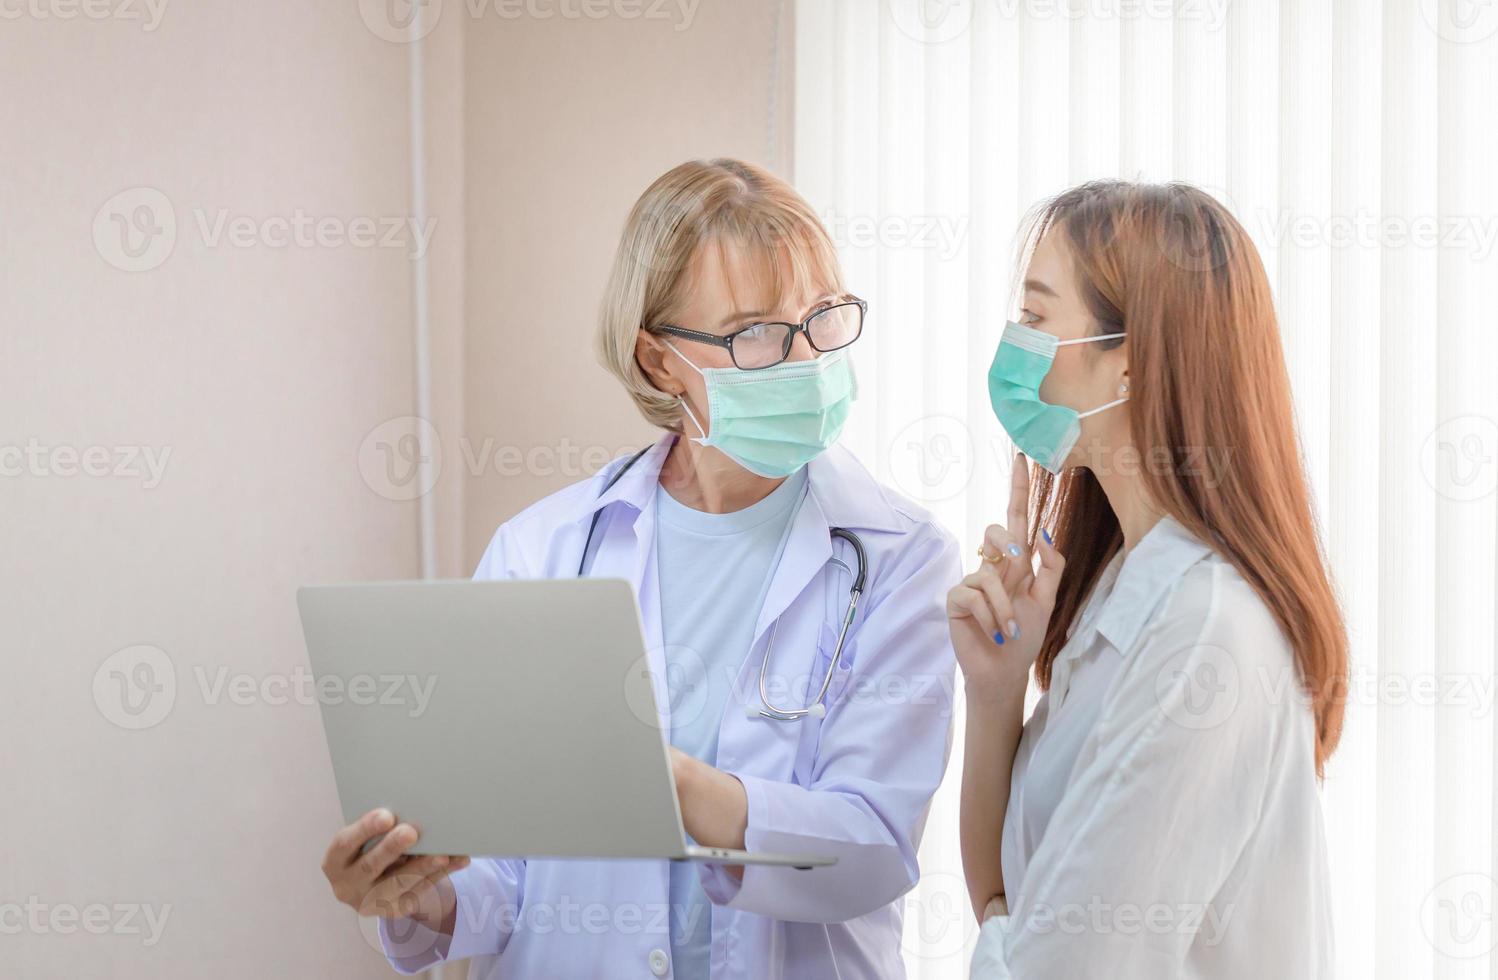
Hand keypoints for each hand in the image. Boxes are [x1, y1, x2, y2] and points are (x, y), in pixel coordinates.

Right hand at [321, 808, 470, 931]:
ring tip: (443, 854)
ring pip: (398, 884)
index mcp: (335, 862)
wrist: (375, 882)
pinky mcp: (394, 910)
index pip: (345, 844)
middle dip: (392, 848)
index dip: (365, 829)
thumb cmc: (371, 846)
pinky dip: (440, 874)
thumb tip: (413, 810)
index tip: (386, 815)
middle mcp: (347, 886)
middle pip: (371, 866)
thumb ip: (379, 829)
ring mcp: (370, 902)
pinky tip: (457, 860)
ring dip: (422, 867)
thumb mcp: (366, 838)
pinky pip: (419, 892)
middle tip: (411, 832)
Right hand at [946, 455, 1064, 700]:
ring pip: (990, 574)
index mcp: (1016, 564)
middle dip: (1007, 545)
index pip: (1017, 520)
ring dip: (1006, 607)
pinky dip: (990, 615)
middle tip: (1018, 564)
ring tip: (1010, 630)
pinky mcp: (956, 599)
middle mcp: (993, 566)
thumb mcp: (1046, 602)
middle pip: (996, 532)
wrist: (1004, 672)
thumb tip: (1046, 534)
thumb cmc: (1024, 637)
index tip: (1021, 459)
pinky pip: (973, 594)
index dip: (1019, 490)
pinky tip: (994, 632)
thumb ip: (1051, 568)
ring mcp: (972, 581)